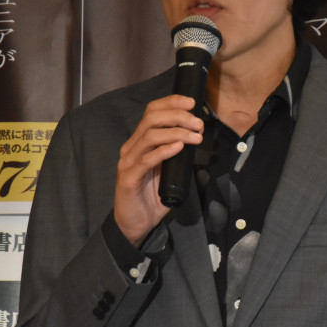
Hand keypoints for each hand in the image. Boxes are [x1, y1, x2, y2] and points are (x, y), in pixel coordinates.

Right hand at [113, 94, 202, 246]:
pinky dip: (164, 150)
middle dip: (178, 116)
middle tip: (198, 123)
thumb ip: (177, 153)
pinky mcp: (128, 178)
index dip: (171, 102)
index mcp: (139, 142)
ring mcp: (128, 162)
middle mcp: (131, 148)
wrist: (135, 224)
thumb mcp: (168, 169)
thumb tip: (196, 136)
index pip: (152, 112)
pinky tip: (179, 147)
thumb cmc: (152, 196)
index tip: (191, 102)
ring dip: (176, 132)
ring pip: (150, 136)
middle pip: (151, 119)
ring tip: (195, 136)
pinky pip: (146, 160)